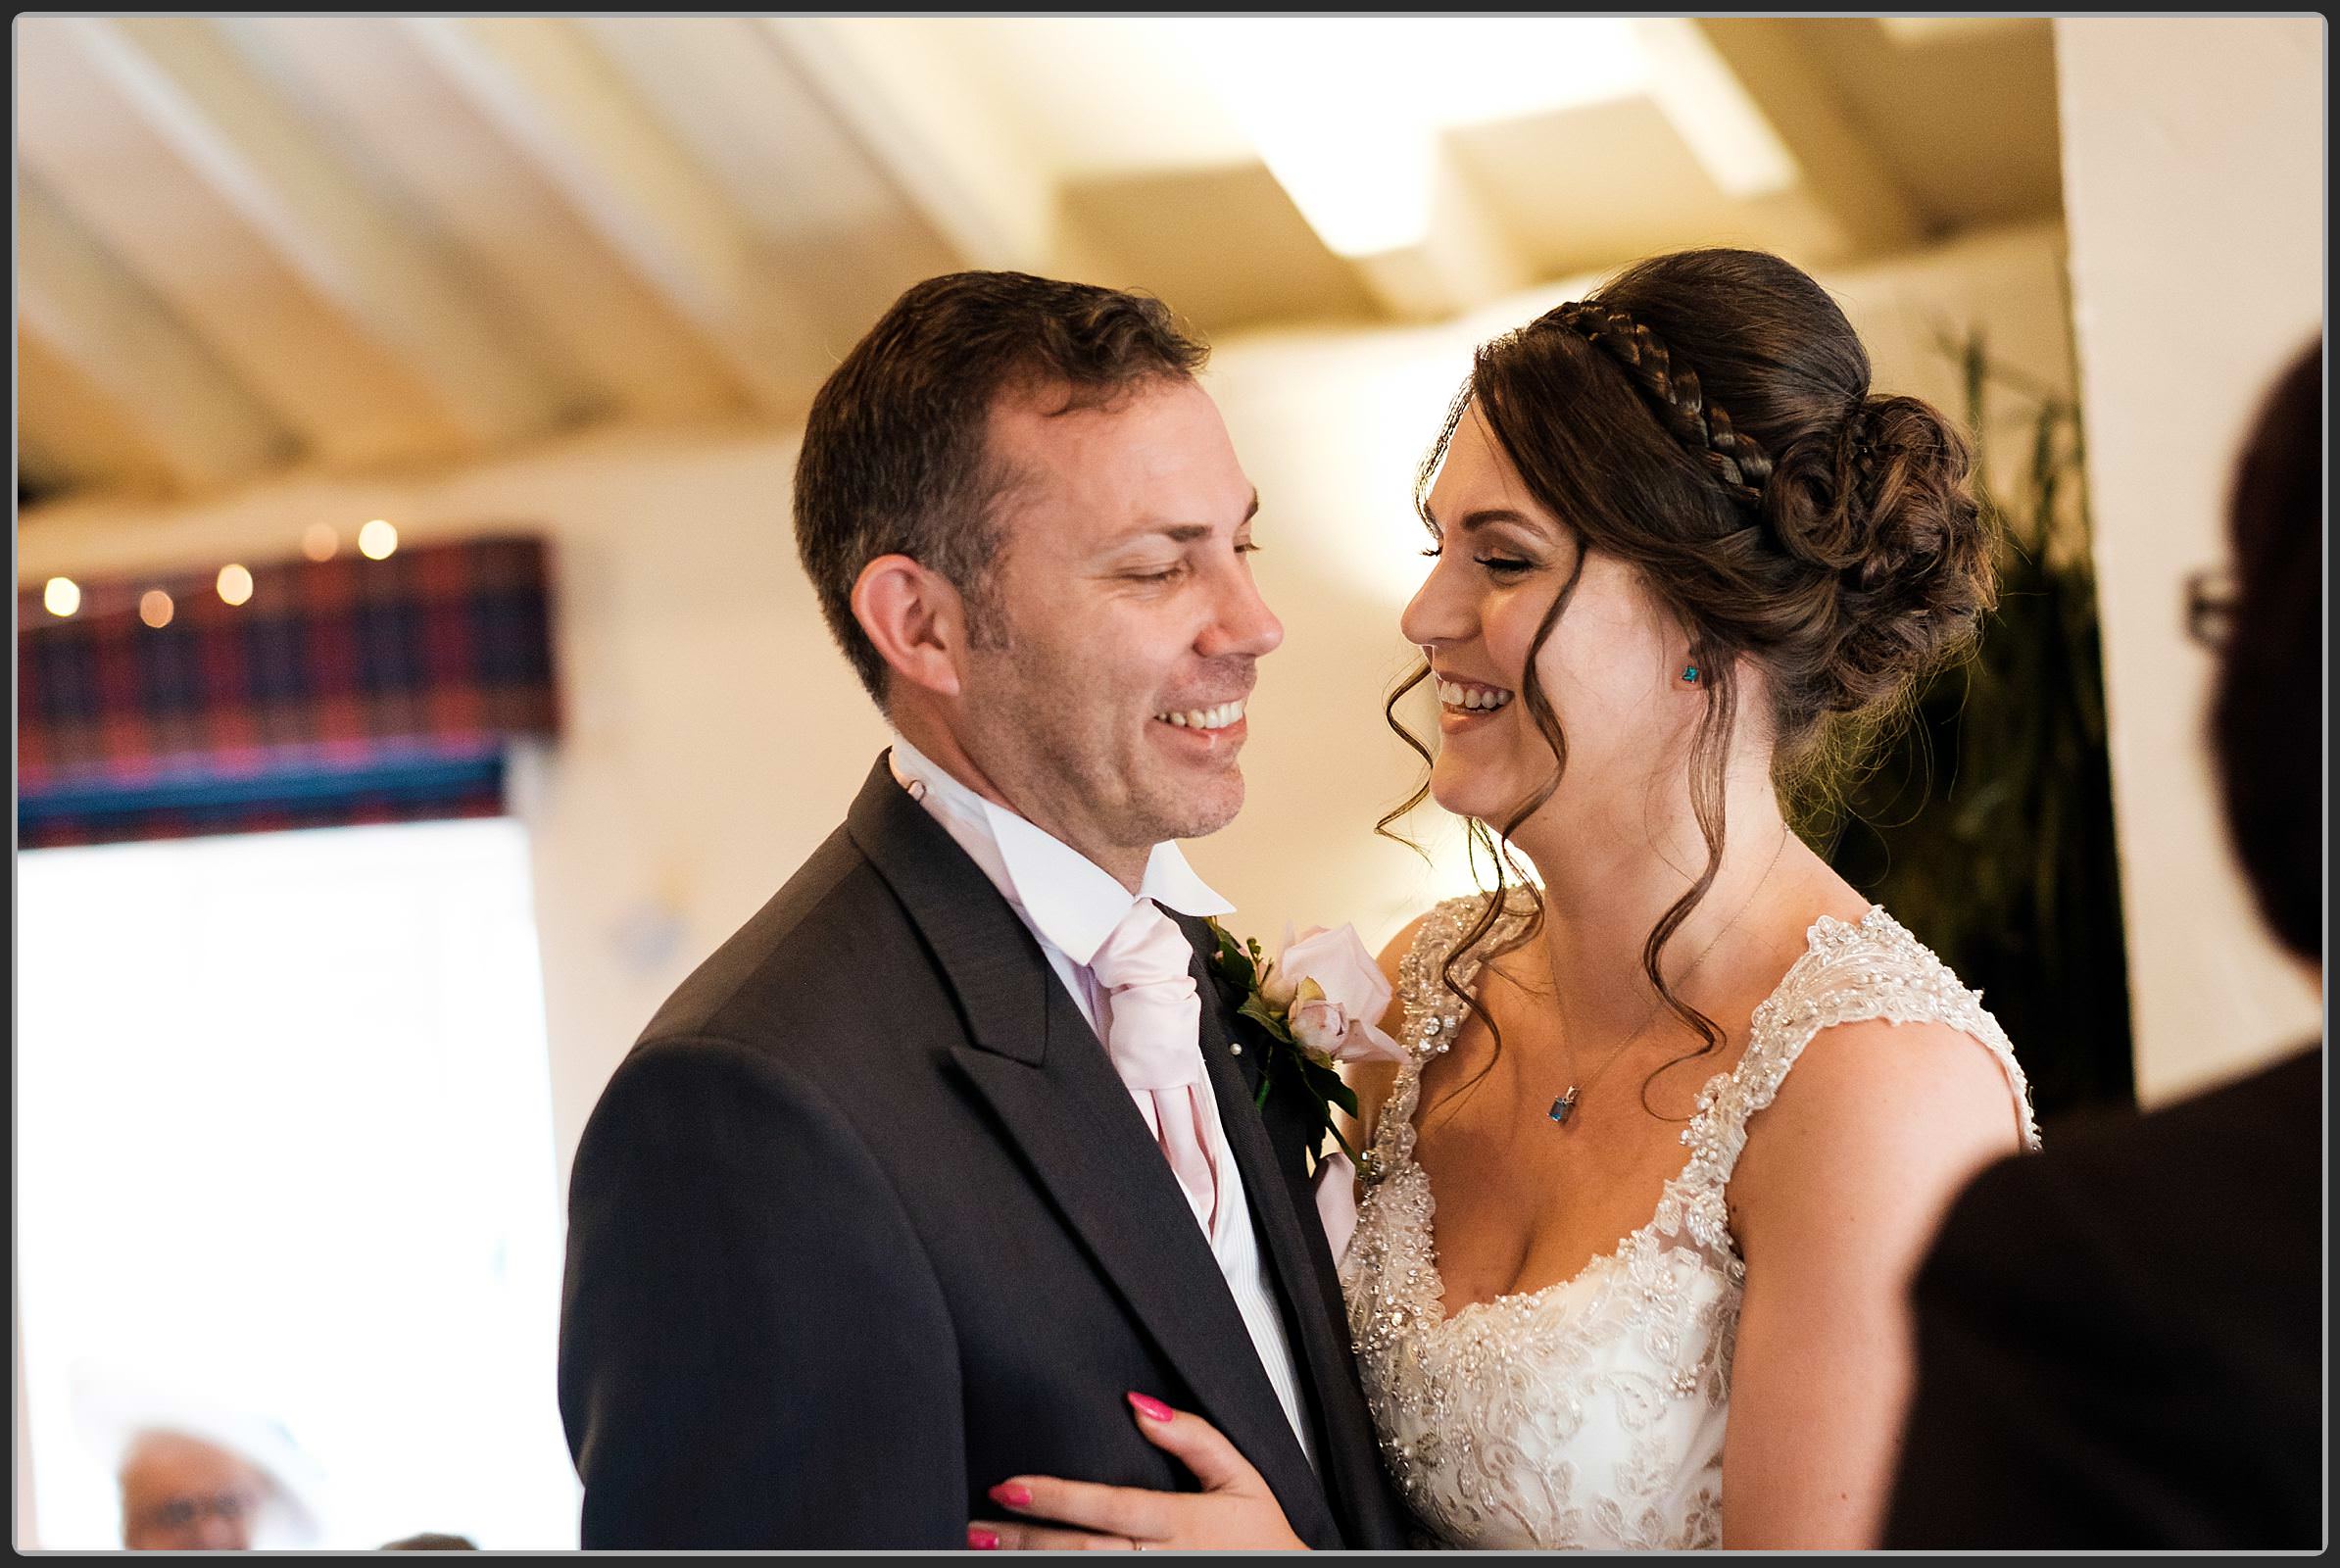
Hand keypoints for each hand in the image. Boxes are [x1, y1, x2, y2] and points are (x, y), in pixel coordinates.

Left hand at [966, 1392, 1306, 1550]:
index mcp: (1185, 1522)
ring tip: (981, 1549)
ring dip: (1031, 1563)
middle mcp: (1166, 1559)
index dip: (1057, 1498)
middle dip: (1026, 1539)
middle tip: (977, 1526)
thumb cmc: (1262, 1535)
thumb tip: (1139, 1405)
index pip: (1111, 1507)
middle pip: (1084, 1550)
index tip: (1010, 1487)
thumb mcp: (1242, 1476)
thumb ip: (1195, 1438)